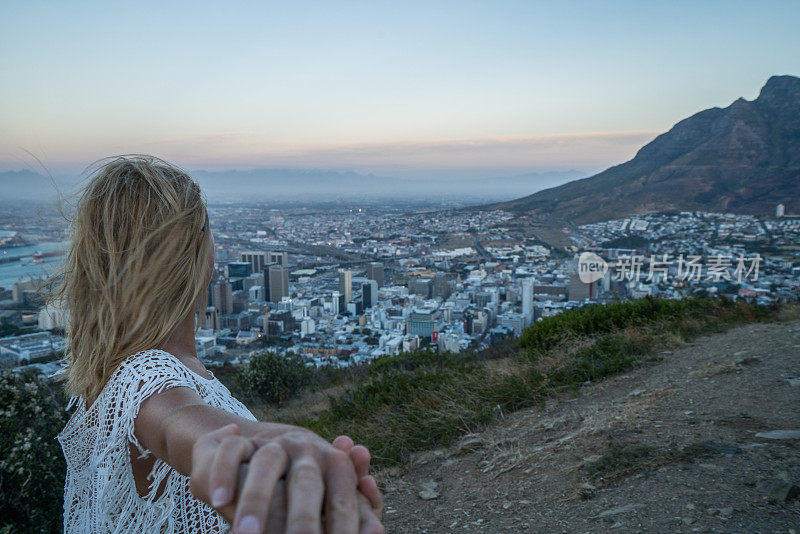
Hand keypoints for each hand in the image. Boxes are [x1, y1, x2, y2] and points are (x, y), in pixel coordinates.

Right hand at [189, 424, 383, 533]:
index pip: (341, 497)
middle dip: (303, 520)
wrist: (264, 447)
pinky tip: (219, 502)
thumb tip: (375, 526)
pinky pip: (230, 453)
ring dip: (256, 502)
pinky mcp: (239, 441)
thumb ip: (356, 510)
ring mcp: (273, 443)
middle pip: (306, 484)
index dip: (342, 524)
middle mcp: (306, 449)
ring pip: (266, 467)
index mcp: (334, 463)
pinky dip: (223, 476)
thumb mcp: (331, 497)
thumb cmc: (306, 488)